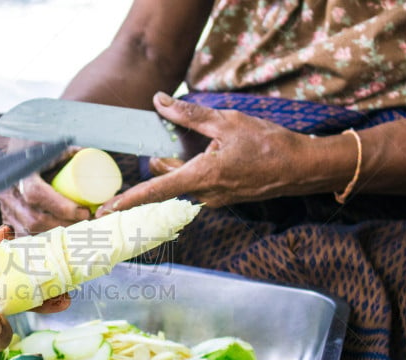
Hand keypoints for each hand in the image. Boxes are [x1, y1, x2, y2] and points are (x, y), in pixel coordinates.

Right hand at [0, 139, 89, 234]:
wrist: (20, 148)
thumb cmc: (43, 145)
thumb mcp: (58, 144)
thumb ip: (77, 151)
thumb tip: (100, 164)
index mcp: (20, 172)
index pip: (37, 194)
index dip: (62, 208)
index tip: (85, 212)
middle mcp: (9, 190)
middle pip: (34, 219)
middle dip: (62, 227)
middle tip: (85, 225)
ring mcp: (6, 206)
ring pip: (27, 230)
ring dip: (53, 236)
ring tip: (76, 232)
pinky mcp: (7, 216)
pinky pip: (20, 235)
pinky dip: (38, 241)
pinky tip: (55, 242)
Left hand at [97, 92, 318, 212]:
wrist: (300, 167)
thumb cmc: (268, 144)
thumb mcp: (227, 122)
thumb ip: (190, 116)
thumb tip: (160, 102)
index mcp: (200, 177)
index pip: (153, 192)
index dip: (127, 201)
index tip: (105, 211)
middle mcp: (203, 196)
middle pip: (164, 180)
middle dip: (162, 161)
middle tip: (180, 136)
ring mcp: (213, 200)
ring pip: (181, 181)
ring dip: (182, 164)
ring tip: (212, 146)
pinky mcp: (221, 199)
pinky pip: (196, 184)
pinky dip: (195, 169)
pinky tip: (219, 154)